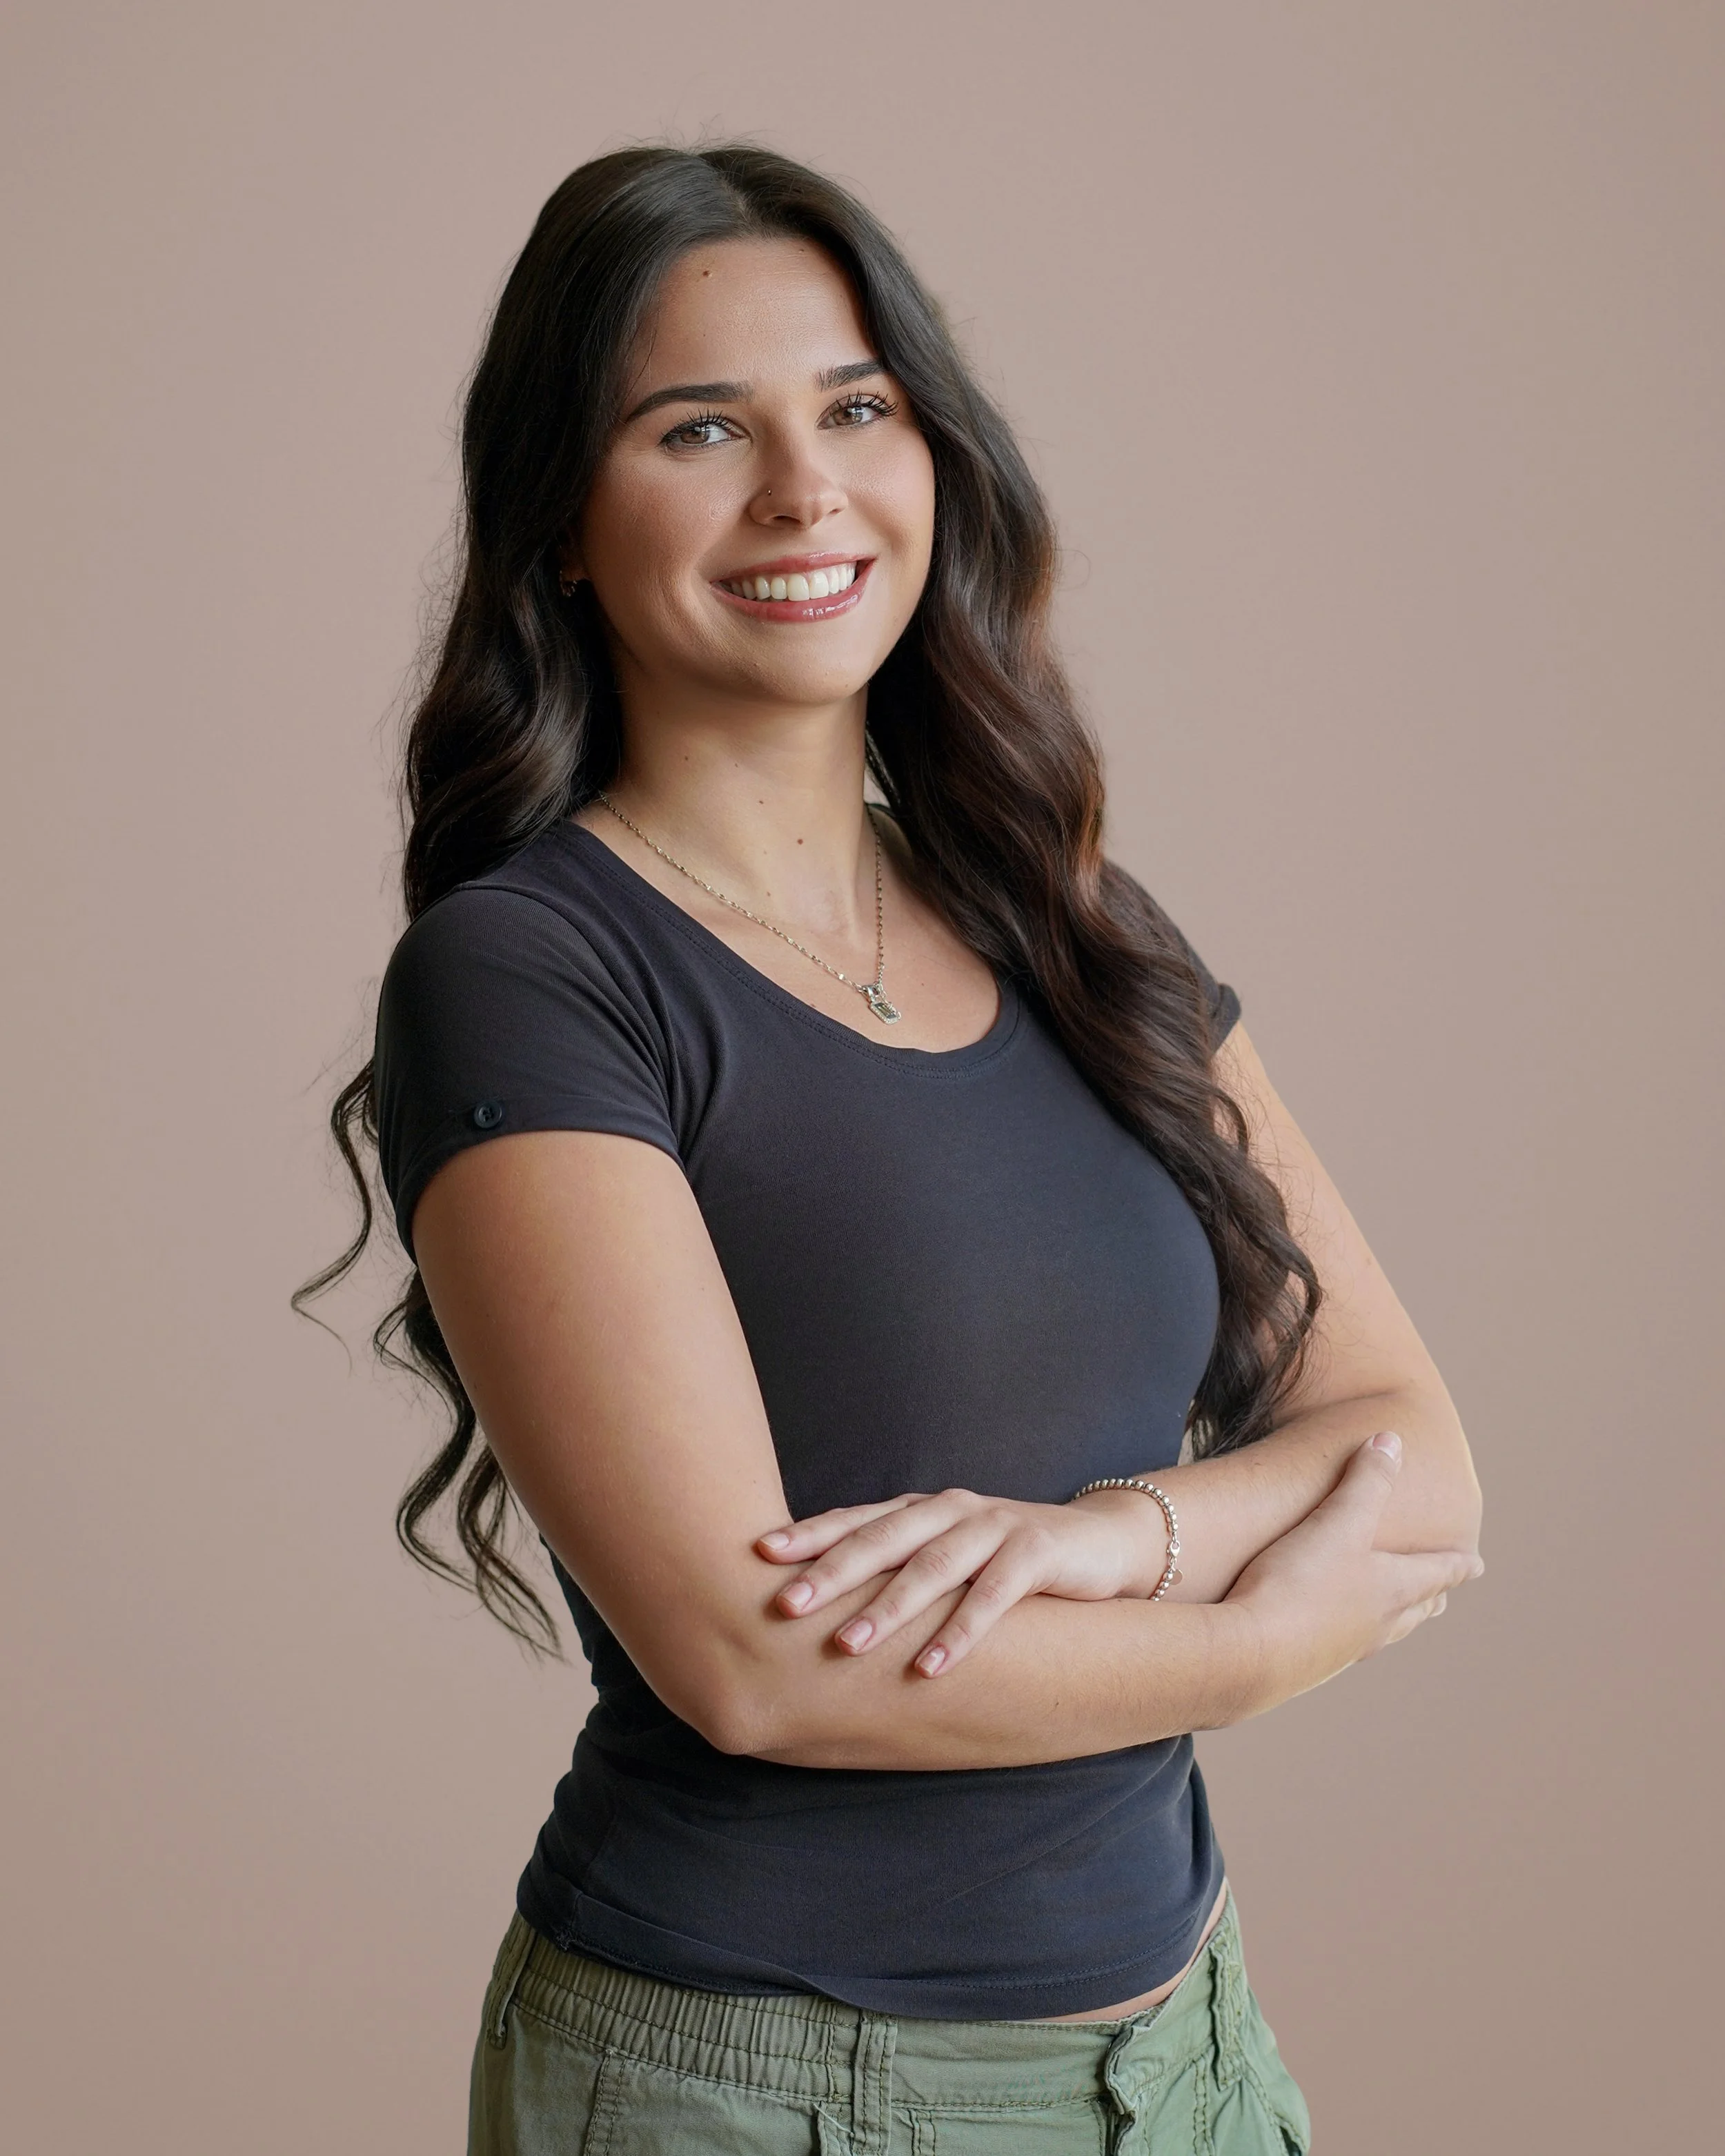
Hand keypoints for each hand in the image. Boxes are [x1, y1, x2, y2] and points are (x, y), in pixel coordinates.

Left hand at [754, 1483, 1170, 1676]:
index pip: (857, 1519)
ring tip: (847, 1646)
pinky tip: (931, 1667)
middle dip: (831, 1572)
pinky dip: (960, 1632)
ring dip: (888, 1607)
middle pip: (883, 1539)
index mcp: (923, 1510)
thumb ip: (901, 1570)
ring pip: (932, 1565)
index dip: (809, 1536)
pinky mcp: (1036, 1552)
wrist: (1102, 1542)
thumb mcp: (951, 1557)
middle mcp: (952, 1510)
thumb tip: (825, 1611)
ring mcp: (995, 1526)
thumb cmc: (1008, 1559)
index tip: (758, 1555)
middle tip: (785, 1606)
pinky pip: (994, 1594)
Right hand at [1225, 1431, 1484, 1711]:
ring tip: (1398, 1617)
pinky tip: (1335, 1636)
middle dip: (1431, 1596)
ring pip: (1385, 1633)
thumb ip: (1366, 1481)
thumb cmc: (1300, 1582)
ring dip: (1399, 1621)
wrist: (1252, 1652)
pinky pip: (1347, 1647)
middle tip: (1442, 1594)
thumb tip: (1392, 1440)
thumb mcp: (1337, 1521)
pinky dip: (1355, 1636)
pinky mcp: (1310, 1664)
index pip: (1438, 1572)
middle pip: (1416, 1608)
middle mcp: (1378, 1623)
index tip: (1479, 1565)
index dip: (1459, 1565)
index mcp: (1393, 1588)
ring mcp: (1345, 1649)